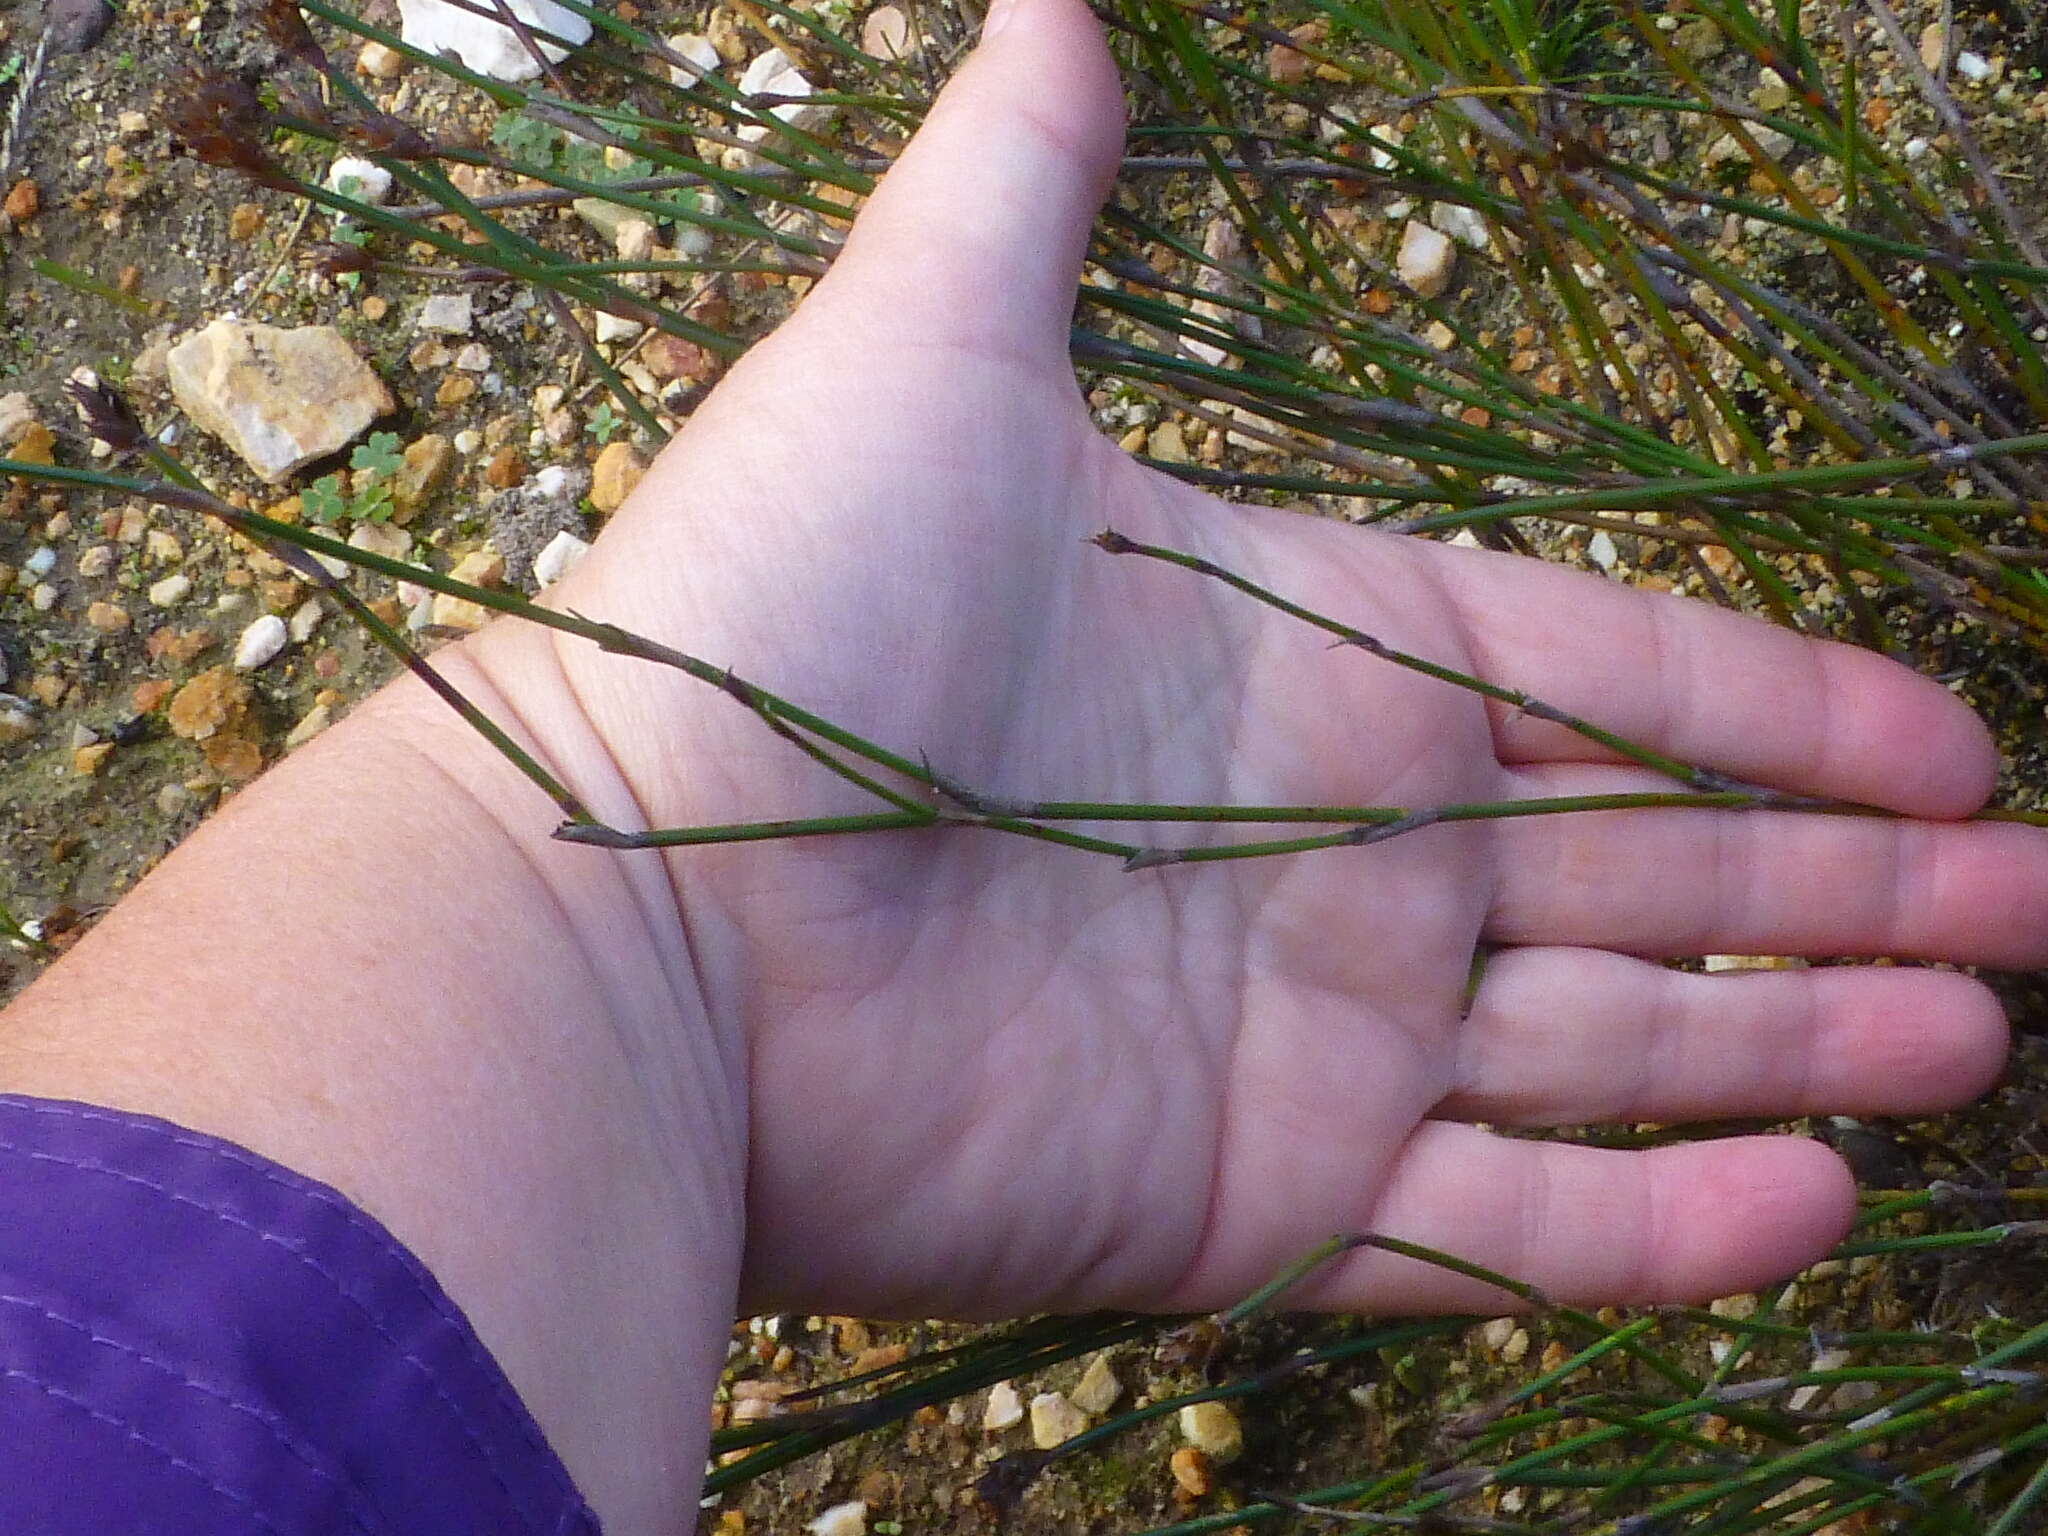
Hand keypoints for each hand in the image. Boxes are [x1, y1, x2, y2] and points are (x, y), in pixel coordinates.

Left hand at [477, 0, 2042, 1320]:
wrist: (632, 903)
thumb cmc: (781, 613)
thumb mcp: (925, 345)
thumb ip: (1018, 184)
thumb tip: (1049, 2)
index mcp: (1308, 651)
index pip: (1600, 674)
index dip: (1779, 711)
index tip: (1952, 740)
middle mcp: (1330, 843)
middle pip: (1644, 867)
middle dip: (1842, 892)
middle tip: (2027, 912)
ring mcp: (1298, 1031)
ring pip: (1606, 1049)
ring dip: (1791, 1049)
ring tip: (1957, 1046)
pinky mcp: (1252, 1199)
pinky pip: (1494, 1226)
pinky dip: (1649, 1227)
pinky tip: (1809, 1203)